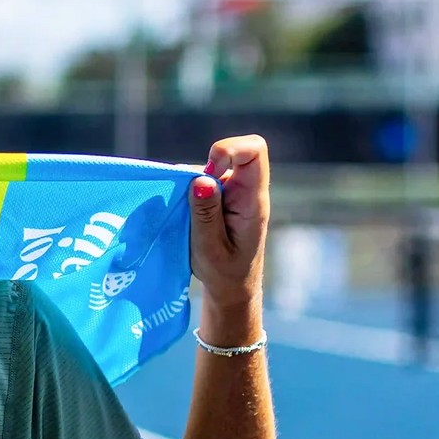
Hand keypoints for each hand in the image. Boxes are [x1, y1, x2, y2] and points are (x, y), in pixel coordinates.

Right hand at [189, 135, 269, 313]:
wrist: (231, 287)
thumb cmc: (224, 273)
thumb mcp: (210, 249)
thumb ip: (205, 214)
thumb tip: (201, 179)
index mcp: (252, 200)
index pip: (254, 151)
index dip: (229, 150)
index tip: (208, 174)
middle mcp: (246, 190)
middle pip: (232, 153)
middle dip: (202, 170)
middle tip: (189, 203)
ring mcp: (233, 193)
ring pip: (210, 169)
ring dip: (189, 187)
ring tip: (185, 220)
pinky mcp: (219, 199)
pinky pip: (201, 183)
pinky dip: (186, 195)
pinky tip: (183, 219)